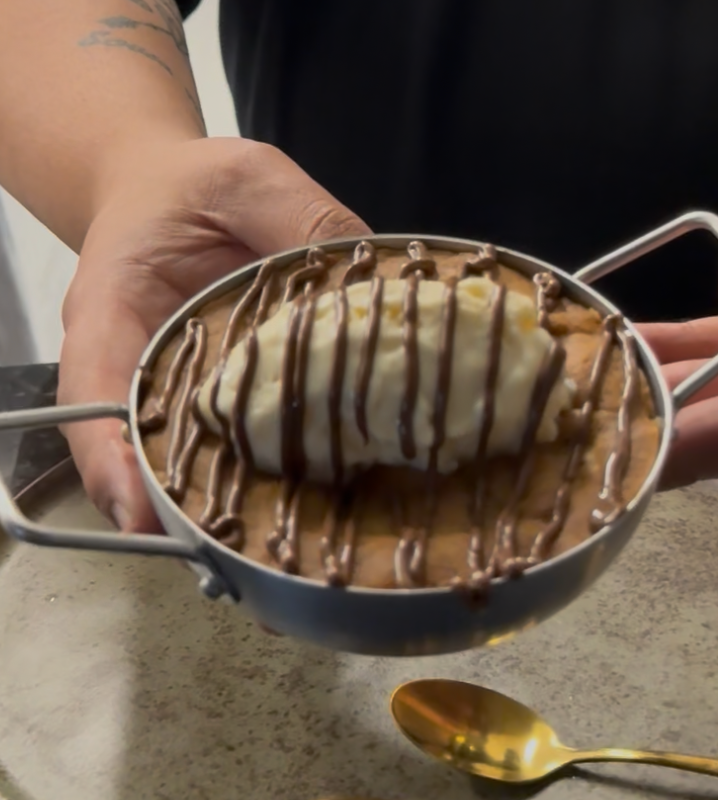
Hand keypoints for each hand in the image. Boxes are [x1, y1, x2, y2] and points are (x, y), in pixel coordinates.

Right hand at [60, 137, 369, 531]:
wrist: (178, 195)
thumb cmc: (191, 184)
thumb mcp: (244, 178)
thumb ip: (299, 217)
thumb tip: (371, 281)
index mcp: (113, 312)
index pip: (93, 393)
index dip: (110, 460)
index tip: (140, 516)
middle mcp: (140, 366)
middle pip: (141, 452)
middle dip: (177, 508)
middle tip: (230, 558)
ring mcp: (181, 390)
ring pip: (191, 458)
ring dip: (225, 505)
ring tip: (277, 550)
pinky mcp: (222, 396)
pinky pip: (240, 439)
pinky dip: (272, 469)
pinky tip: (322, 493)